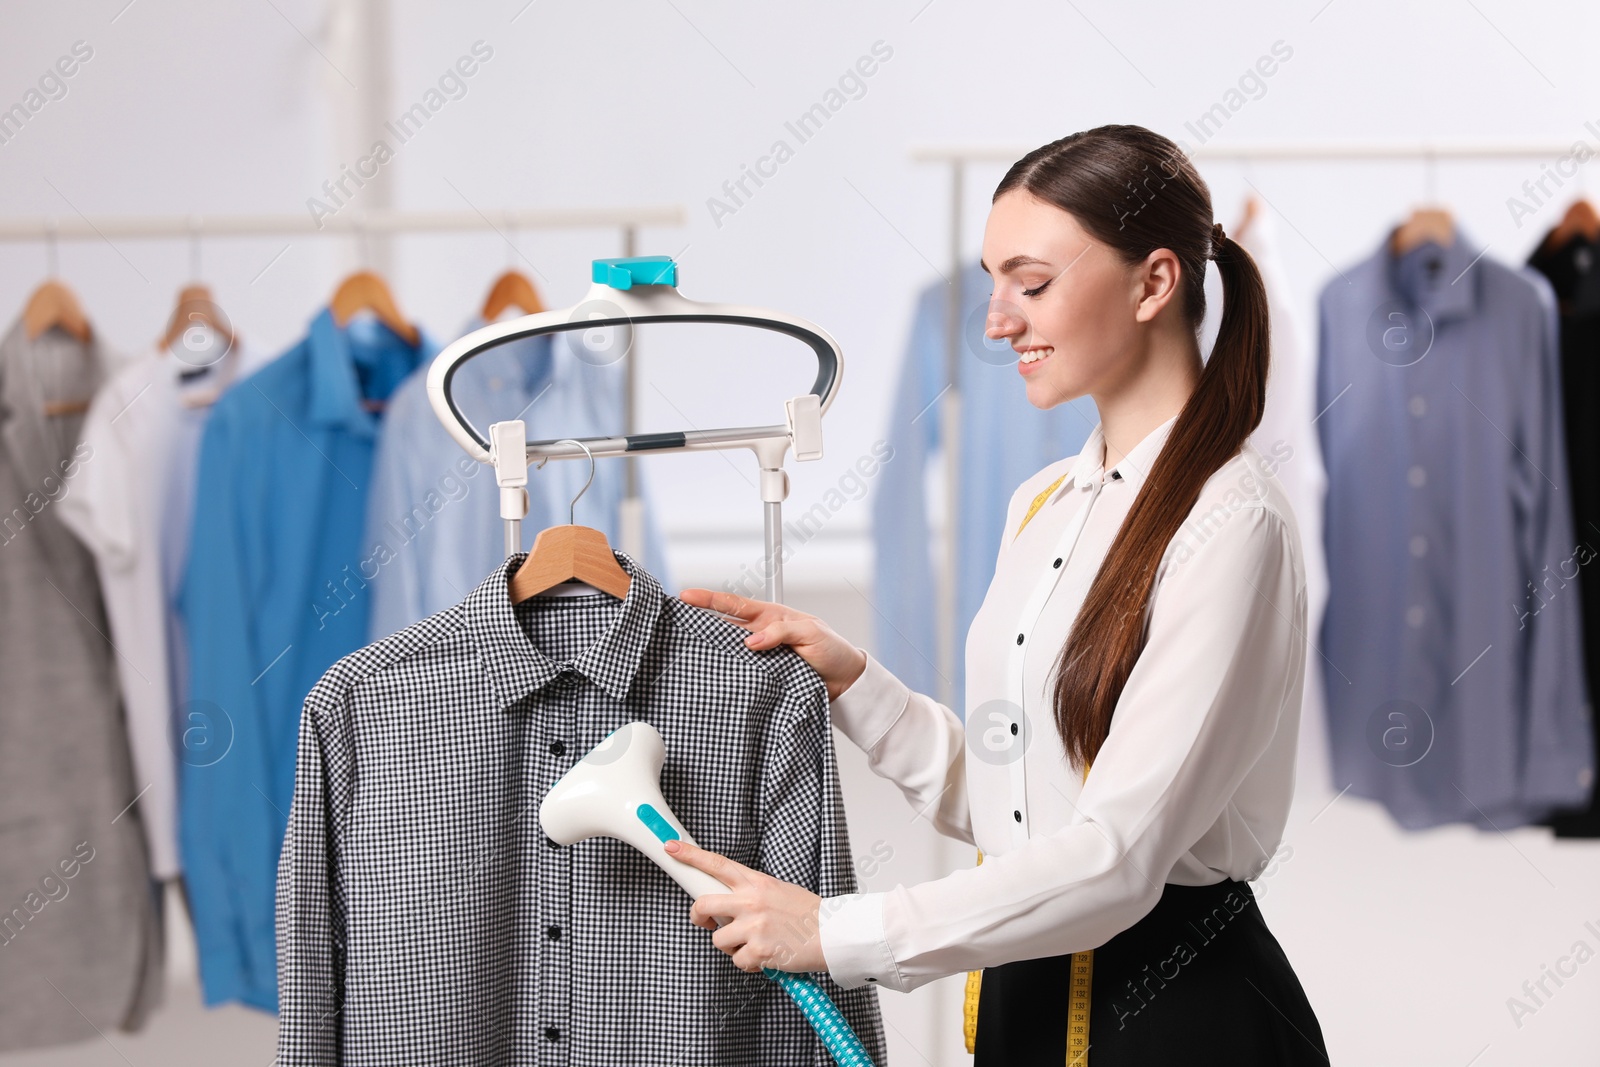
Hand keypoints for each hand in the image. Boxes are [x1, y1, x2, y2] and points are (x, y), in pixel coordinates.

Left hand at [665, 839, 826, 973]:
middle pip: (703, 904)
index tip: (671, 847)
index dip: (690, 855)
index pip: (717, 864)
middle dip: (697, 916)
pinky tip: (765, 957)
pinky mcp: (759, 950)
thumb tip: (730, 900)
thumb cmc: (808, 914)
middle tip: (705, 922)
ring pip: (718, 939)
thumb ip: (752, 892)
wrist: (833, 934)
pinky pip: (737, 962)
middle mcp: (752, 901)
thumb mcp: (779, 890)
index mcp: (757, 882)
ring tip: (753, 944)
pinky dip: (749, 964)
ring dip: (731, 946)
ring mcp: (754, 926)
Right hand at [677, 589, 867, 700]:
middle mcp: (759, 636)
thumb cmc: (832, 650)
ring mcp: (759, 658)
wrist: (845, 682)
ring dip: (708, 652)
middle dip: (697, 623)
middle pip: (722, 627)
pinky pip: (739, 675)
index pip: (734, 605)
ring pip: (727, 652)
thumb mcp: (811, 633)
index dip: (709, 600)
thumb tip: (751, 642)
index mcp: (770, 618)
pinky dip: (724, 676)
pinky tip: (708, 678)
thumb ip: (782, 632)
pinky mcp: (762, 679)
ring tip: (682, 651)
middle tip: (672, 621)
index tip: (686, 596)